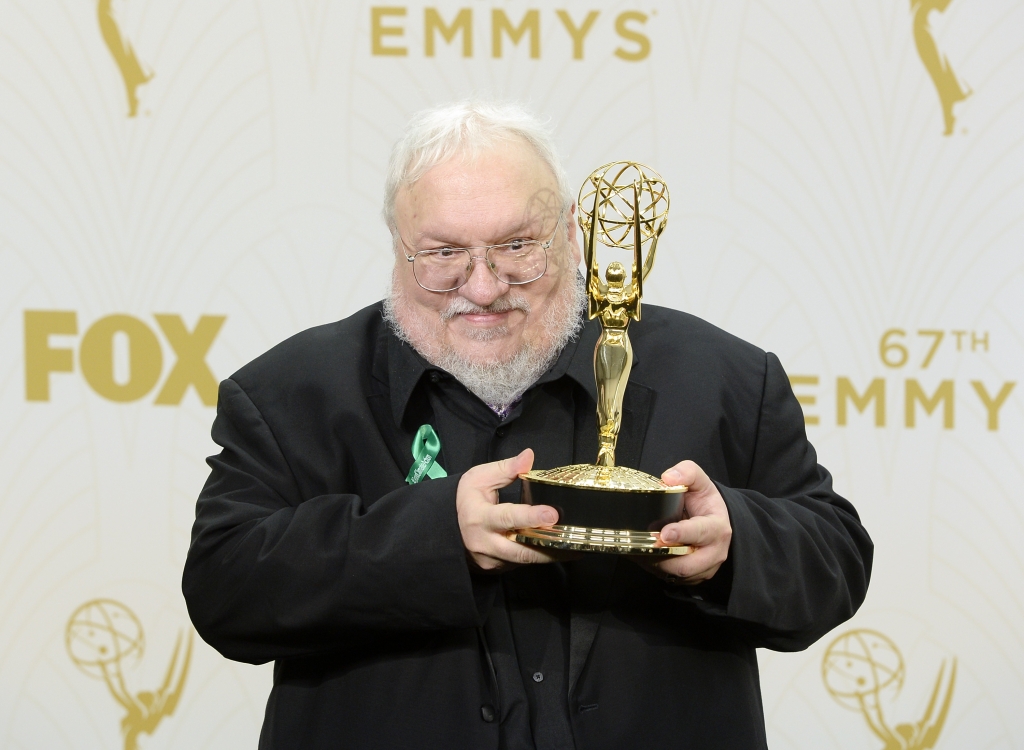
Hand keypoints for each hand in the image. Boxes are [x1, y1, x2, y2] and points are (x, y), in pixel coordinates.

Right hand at [457, 449, 565, 571]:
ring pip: (525, 560)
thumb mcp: (479, 478)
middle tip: (573, 540)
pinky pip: (521, 564)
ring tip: (575, 549)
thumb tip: (529, 457)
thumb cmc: (466, 500)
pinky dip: (539, 556)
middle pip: (522, 550)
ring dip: (550, 555)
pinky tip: (558, 550)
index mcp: (480, 517)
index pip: (508, 517)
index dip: (531, 516)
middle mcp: (485, 543)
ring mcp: (491, 559)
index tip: (552, 514)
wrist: (446, 528)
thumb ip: (506, 469)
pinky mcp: (497, 569)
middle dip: (549, 547)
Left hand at [641, 460, 731, 584]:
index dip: (682, 534)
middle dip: (662, 558)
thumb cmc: (703, 501)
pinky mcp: (692, 577)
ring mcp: (703, 568)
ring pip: (676, 574)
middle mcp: (714, 552)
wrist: (713, 520)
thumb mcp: (699, 481)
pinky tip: (640, 555)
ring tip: (636, 549)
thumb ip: (687, 473)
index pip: (701, 533)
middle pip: (686, 564)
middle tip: (642, 546)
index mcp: (716, 527)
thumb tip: (668, 478)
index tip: (664, 533)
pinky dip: (652, 569)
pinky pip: (670, 578)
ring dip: (654, 564)